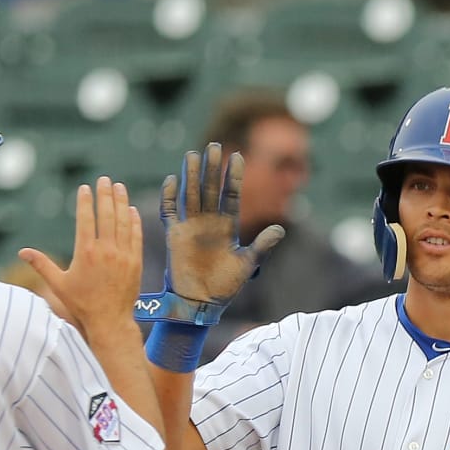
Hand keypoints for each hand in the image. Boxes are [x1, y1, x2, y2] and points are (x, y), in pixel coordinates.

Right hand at [20, 177, 141, 336]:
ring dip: (121, 202)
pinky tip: (132, 210)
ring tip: (119, 187)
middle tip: (104, 180)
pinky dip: (135, 221)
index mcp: (86, 253)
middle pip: (107, 215)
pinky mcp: (135, 262)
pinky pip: (136, 236)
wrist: (109, 321)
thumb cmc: (81, 304)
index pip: (86, 219)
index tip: (85, 188)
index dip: (85, 201)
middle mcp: (106, 251)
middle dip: (105, 195)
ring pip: (123, 222)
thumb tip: (21, 252)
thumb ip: (41, 265)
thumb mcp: (58, 284)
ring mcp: (123, 255)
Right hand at [160, 143, 285, 303]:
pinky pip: (169, 211)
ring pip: (190, 194)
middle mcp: (209, 222)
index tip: (238, 155)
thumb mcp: (247, 264)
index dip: (234, 176)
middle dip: (211, 168)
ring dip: (191, 176)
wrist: (200, 304)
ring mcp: (191, 227)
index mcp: (227, 226)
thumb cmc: (224, 286)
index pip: (231, 195)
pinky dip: (169, 196)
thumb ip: (261, 246)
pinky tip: (172, 179)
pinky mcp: (174, 235)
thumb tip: (280, 229)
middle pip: (210, 189)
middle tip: (213, 145)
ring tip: (193, 154)